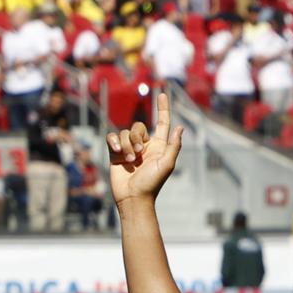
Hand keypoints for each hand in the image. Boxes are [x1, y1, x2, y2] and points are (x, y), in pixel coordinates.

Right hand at [107, 90, 182, 204]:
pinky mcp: (116, 153)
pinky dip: (114, 141)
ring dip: (127, 145)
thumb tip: (180, 128)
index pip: (162, 123)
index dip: (163, 109)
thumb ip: (173, 146)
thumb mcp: (166, 164)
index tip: (162, 94)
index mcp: (159, 146)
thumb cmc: (152, 183)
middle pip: (138, 127)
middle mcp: (145, 145)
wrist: (133, 197)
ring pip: (125, 132)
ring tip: (131, 161)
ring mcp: (129, 148)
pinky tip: (117, 151)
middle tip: (139, 155)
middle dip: (137, 137)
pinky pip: (112, 137)